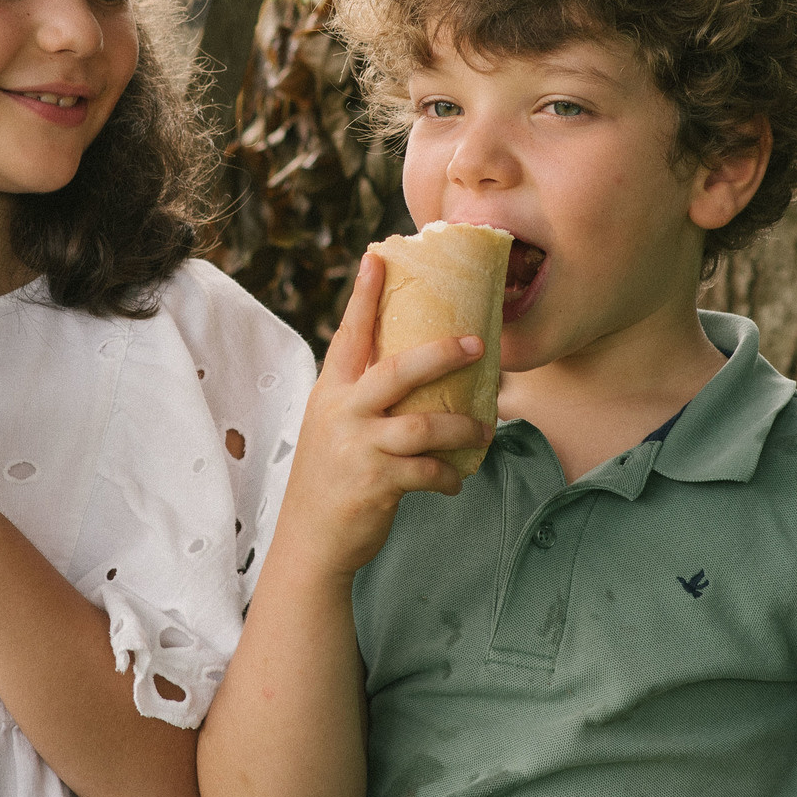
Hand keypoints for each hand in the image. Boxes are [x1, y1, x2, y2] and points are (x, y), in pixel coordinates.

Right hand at [271, 251, 489, 580]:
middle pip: (397, 371)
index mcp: (332, 393)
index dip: (364, 295)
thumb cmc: (333, 478)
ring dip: (462, 429)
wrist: (311, 540)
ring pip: (423, 426)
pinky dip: (448, 475)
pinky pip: (427, 471)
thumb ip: (364, 399)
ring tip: (485, 431)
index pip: (349, 335)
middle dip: (442, 354)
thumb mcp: (335, 428)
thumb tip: (418, 371)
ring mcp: (358, 448)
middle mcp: (342, 414)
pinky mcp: (376, 484)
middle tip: (477, 344)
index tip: (378, 255)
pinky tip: (454, 480)